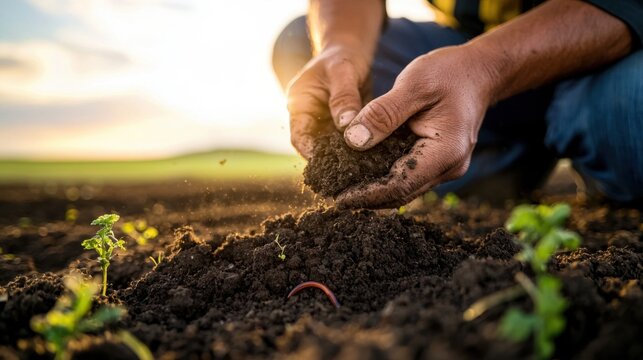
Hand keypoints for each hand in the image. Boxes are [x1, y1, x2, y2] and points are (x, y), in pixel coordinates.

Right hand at [287, 45, 370, 159]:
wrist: (351, 49)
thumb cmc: (342, 55)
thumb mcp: (342, 71)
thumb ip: (343, 97)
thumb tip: (346, 126)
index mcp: (299, 104)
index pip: (299, 137)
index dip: (312, 153)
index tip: (332, 163)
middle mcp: (309, 116)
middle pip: (315, 145)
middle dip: (331, 158)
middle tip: (352, 169)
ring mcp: (325, 121)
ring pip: (332, 146)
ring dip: (346, 154)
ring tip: (363, 165)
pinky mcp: (340, 124)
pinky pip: (347, 140)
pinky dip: (356, 145)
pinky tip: (371, 154)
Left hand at [336, 45, 496, 208]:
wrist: (479, 72)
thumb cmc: (449, 73)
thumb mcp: (413, 84)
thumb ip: (382, 113)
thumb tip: (353, 141)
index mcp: (445, 150)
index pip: (401, 184)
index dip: (368, 194)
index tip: (339, 197)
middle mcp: (449, 167)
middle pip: (402, 193)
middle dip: (367, 198)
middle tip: (333, 196)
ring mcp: (445, 167)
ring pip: (404, 189)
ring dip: (374, 191)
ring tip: (342, 188)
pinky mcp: (437, 162)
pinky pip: (408, 176)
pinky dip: (384, 177)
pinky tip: (362, 173)